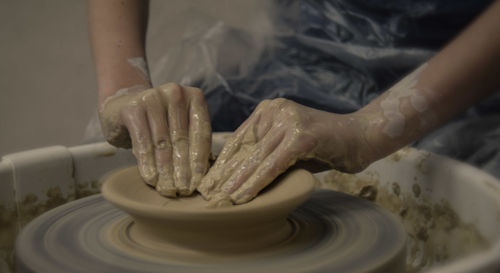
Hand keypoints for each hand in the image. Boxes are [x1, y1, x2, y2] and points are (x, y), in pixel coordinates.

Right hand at [99, 83, 211, 196]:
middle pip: (182, 138)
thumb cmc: (159, 123)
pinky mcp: (133, 107)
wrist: (122, 107)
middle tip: (184, 190)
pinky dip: (147, 162)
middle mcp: (176, 93)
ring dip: (165, 170)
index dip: (200, 160)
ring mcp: (154, 97)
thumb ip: (193, 143)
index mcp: (194, 97)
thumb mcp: (179, 127)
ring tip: (168, 189)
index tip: (199, 182)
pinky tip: (150, 179)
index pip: (201, 132)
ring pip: (162, 142)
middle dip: (183, 168)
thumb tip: (207, 176)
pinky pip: (142, 140)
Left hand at [198, 98, 374, 205]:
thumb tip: (237, 173)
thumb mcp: (289, 146)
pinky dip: (257, 182)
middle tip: (209, 194)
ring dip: (237, 181)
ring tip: (221, 199)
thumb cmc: (325, 145)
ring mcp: (288, 120)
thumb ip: (266, 153)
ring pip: (256, 157)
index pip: (239, 138)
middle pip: (244, 147)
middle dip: (225, 173)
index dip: (223, 162)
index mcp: (269, 109)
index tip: (210, 181)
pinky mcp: (300, 135)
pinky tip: (243, 196)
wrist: (361, 137)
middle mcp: (275, 110)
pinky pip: (273, 164)